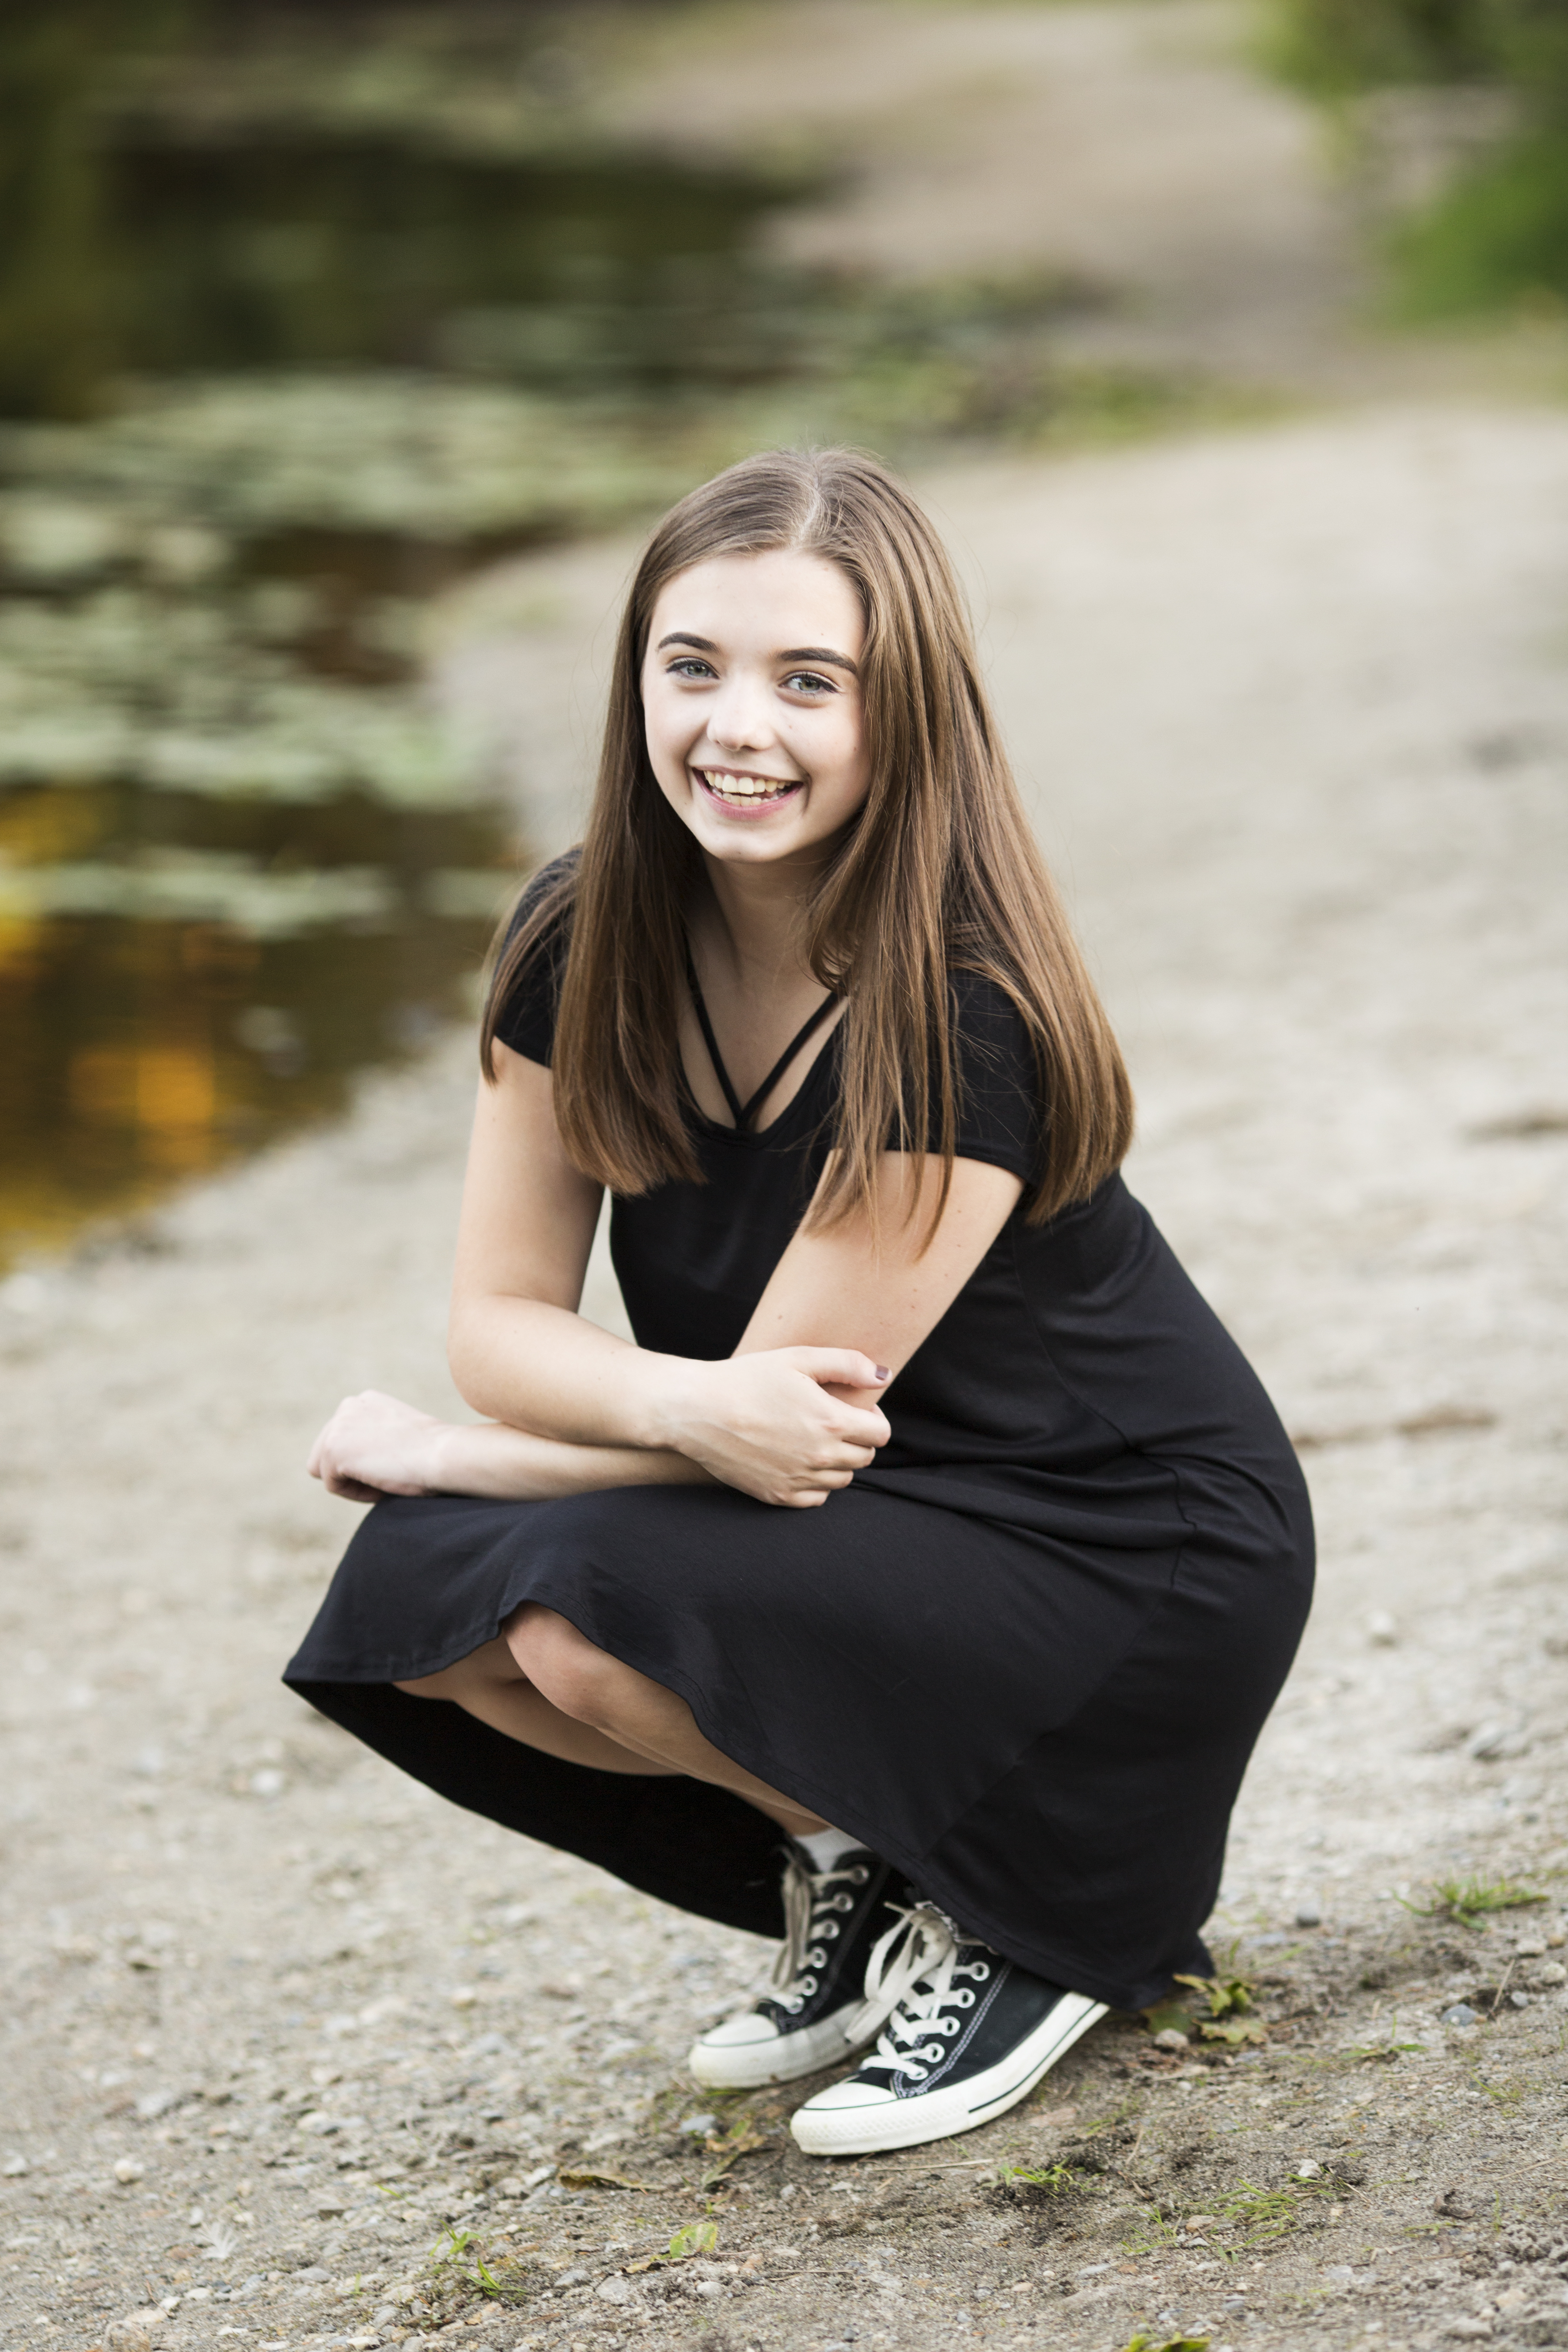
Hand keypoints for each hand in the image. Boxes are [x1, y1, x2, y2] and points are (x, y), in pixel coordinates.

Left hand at [308, 1389, 448, 1501]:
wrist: (444, 1454)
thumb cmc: (433, 1452)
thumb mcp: (398, 1434)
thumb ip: (374, 1436)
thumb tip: (357, 1459)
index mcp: (364, 1400)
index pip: (343, 1440)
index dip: (363, 1461)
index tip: (393, 1462)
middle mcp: (347, 1406)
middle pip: (326, 1454)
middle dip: (351, 1471)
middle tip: (388, 1472)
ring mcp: (337, 1426)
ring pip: (325, 1470)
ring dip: (352, 1482)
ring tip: (384, 1477)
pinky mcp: (333, 1450)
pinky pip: (332, 1485)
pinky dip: (356, 1493)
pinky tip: (382, 1483)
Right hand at [656, 1348, 891, 1508]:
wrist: (696, 1410)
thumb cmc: (746, 1378)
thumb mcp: (798, 1357)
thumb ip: (847, 1364)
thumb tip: (883, 1376)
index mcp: (831, 1421)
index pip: (881, 1433)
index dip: (873, 1418)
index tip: (854, 1409)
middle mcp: (820, 1456)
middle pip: (864, 1457)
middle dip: (857, 1439)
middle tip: (831, 1421)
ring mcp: (799, 1479)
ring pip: (842, 1479)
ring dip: (837, 1462)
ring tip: (812, 1439)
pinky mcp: (777, 1495)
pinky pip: (816, 1498)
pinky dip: (815, 1483)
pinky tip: (798, 1461)